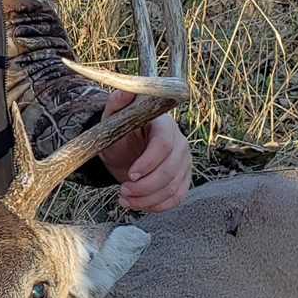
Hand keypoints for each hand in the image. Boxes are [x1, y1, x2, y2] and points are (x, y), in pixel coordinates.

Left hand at [98, 89, 190, 212]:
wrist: (124, 149)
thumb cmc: (119, 132)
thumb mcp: (113, 118)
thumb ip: (118, 104)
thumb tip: (126, 91)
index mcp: (164, 125)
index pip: (164, 144)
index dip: (148, 162)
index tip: (130, 175)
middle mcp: (179, 142)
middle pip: (170, 169)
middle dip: (145, 186)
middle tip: (123, 191)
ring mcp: (184, 162)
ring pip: (173, 187)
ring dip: (148, 199)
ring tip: (125, 199)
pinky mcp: (183, 178)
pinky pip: (177, 198)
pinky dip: (157, 206)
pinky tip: (138, 204)